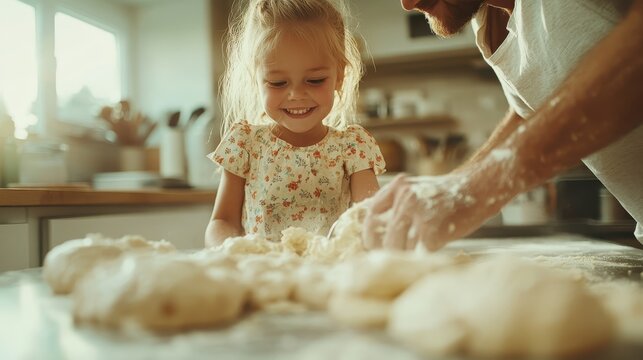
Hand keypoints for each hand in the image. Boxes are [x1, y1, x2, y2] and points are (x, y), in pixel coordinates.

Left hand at [362, 173, 504, 250]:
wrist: (480, 188)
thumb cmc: (447, 194)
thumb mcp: (416, 188)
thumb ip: (395, 204)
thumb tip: (374, 232)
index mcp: (398, 186)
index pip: (371, 213)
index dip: (370, 233)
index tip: (373, 244)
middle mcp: (406, 198)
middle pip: (385, 238)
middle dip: (388, 252)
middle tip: (395, 258)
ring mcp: (420, 214)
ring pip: (400, 248)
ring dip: (407, 256)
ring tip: (416, 255)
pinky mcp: (433, 232)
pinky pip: (420, 253)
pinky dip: (424, 256)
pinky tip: (432, 252)